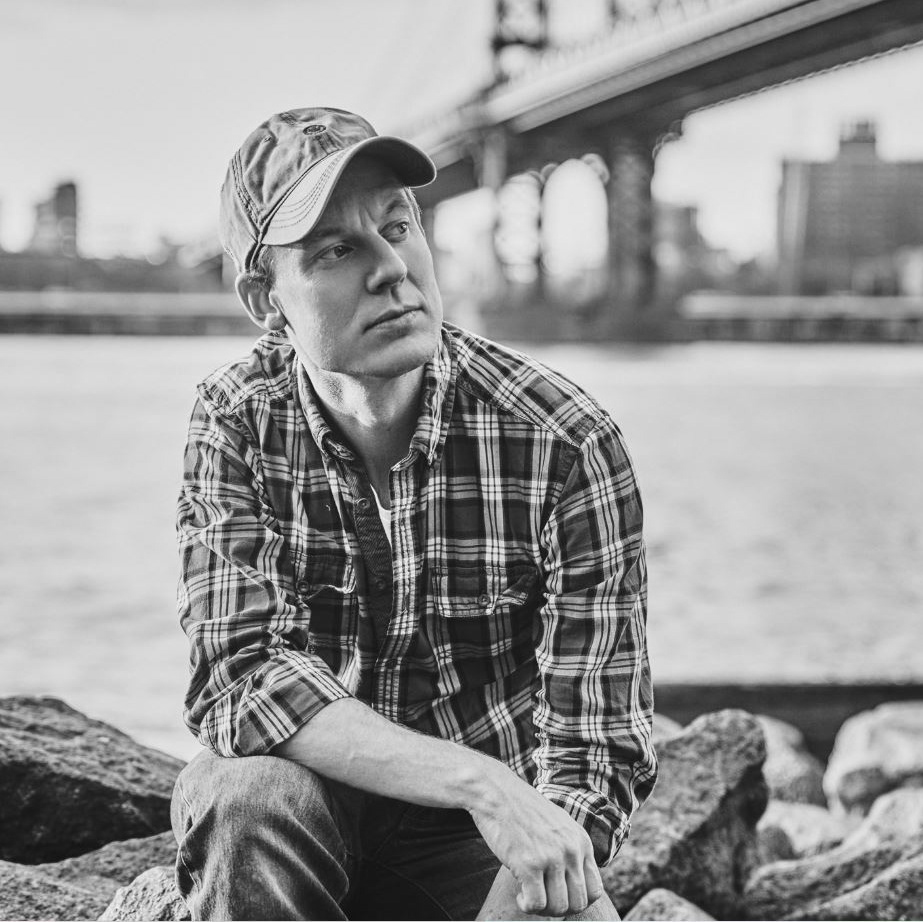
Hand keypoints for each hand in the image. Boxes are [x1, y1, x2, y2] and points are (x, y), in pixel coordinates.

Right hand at [469, 759, 603, 916]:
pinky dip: (528, 906)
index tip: (559, 896)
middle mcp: (571, 850)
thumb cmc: (523, 810)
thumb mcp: (559, 825)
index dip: (577, 900)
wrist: (497, 792)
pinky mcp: (529, 864)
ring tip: (529, 895)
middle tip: (542, 898)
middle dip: (560, 909)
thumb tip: (573, 884)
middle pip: (578, 903)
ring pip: (559, 908)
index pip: (595, 890)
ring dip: (542, 909)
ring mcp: (551, 857)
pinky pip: (537, 904)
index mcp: (581, 841)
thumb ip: (571, 850)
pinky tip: (520, 894)